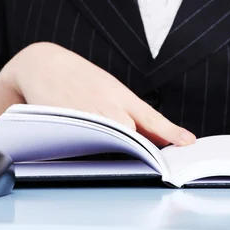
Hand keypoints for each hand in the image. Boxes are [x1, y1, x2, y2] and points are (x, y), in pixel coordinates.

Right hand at [0, 42, 194, 146]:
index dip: (170, 131)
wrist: (41, 64)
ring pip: (108, 139)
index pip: (150, 117)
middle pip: (130, 132)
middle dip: (143, 149)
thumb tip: (158, 139)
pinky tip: (93, 156)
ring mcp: (84, 114)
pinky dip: (89, 151)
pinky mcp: (63, 124)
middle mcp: (104, 104)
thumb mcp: (111, 90)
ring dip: (118, 151)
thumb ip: (132, 114)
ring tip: (130, 163)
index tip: (188, 143)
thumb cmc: (81, 80)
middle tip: (157, 164)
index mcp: (120, 95)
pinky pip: (81, 145)